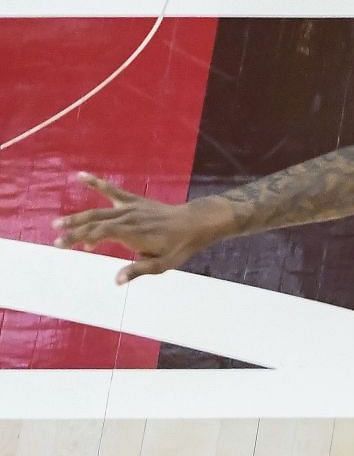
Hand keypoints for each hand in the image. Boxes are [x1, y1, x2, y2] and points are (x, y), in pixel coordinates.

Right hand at [53, 173, 220, 283]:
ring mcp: (130, 207)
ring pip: (98, 210)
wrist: (195, 223)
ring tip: (57, 223)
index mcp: (133, 233)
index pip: (99, 234)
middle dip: (74, 231)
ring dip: (77, 216)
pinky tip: (79, 175)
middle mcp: (128, 218)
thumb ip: (138, 271)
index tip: (62, 244)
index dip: (80, 238)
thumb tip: (116, 280)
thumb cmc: (179, 246)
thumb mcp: (163, 264)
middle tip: (55, 241)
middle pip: (95, 223)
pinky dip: (96, 183)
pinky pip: (113, 190)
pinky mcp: (134, 200)